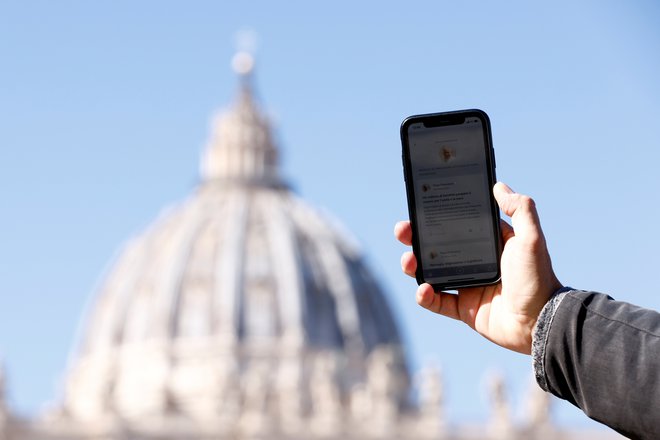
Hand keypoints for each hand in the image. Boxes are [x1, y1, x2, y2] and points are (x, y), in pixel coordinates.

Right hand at [394, 182, 561, 353]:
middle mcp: (475, 262)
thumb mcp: (531, 238)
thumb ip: (519, 210)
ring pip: (430, 272)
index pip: (456, 225)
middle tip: (402, 230)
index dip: (436, 217)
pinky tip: (423, 289)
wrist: (540, 322)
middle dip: (415, 237)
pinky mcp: (462, 309)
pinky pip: (436, 301)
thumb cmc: (538, 278)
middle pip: (436, 246)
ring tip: (409, 261)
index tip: (420, 208)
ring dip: (414, 265)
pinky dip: (424, 296)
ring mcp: (466, 286)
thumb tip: (498, 185)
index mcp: (488, 244)